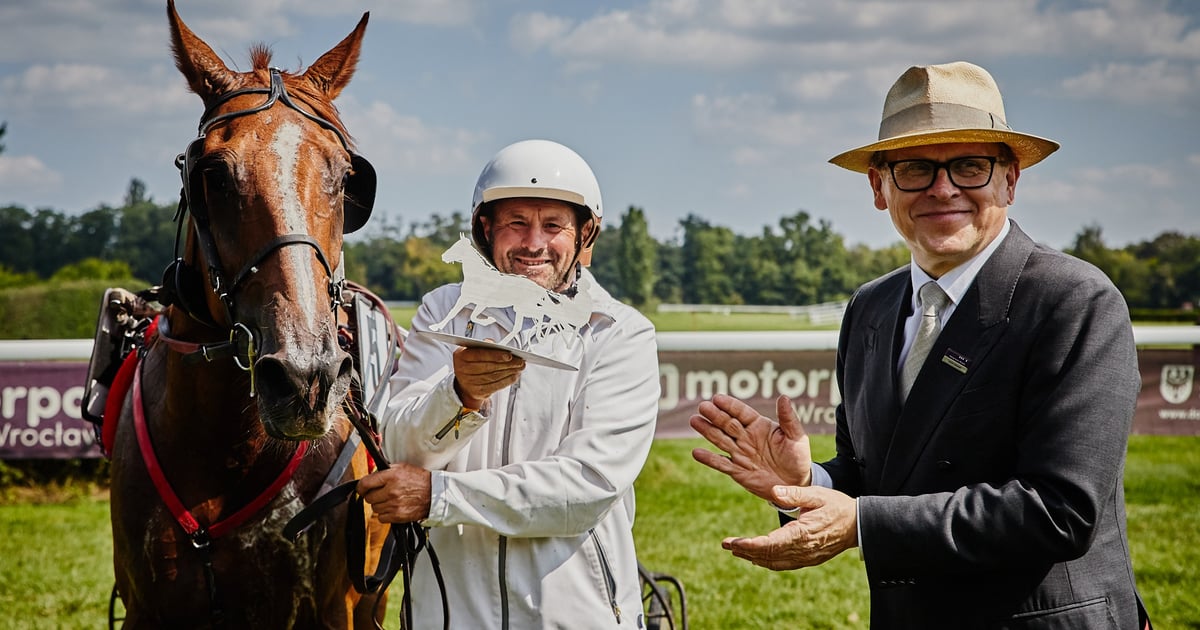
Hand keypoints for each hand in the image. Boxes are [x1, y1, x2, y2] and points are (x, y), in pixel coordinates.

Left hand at [356, 462, 432, 523]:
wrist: (434, 493)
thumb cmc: (420, 480)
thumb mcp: (402, 467)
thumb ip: (385, 471)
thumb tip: (371, 474)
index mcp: (391, 476)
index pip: (365, 483)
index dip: (361, 487)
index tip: (362, 488)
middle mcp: (391, 491)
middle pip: (368, 498)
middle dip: (372, 495)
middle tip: (380, 493)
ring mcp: (394, 504)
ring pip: (374, 508)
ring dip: (379, 505)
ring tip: (390, 500)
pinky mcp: (397, 515)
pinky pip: (381, 518)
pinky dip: (385, 514)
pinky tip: (393, 508)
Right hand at [452, 344, 525, 407]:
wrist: (465, 383)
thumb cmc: (472, 362)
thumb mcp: (473, 350)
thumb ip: (484, 346)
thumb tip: (496, 345)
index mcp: (461, 356)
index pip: (480, 354)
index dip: (495, 355)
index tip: (509, 355)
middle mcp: (462, 370)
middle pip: (489, 367)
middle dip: (507, 364)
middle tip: (520, 361)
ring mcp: (469, 383)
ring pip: (493, 376)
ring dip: (510, 372)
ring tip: (520, 367)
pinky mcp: (477, 392)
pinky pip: (495, 386)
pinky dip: (507, 381)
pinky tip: (514, 376)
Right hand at [691, 394, 811, 501]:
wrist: (796, 484)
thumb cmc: (798, 457)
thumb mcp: (797, 437)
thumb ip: (789, 418)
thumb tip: (783, 397)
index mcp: (759, 426)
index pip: (742, 412)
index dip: (730, 405)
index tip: (717, 398)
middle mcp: (746, 438)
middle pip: (727, 424)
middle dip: (715, 415)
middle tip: (702, 407)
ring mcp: (740, 454)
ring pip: (720, 440)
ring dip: (707, 431)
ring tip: (694, 420)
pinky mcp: (738, 471)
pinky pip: (721, 464)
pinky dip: (709, 459)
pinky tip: (696, 452)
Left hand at [722, 485, 857, 569]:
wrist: (859, 525)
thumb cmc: (837, 506)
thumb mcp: (817, 494)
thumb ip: (795, 494)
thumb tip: (774, 492)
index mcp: (802, 534)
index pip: (770, 544)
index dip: (750, 545)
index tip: (734, 543)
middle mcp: (802, 550)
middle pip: (768, 555)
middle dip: (745, 551)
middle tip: (725, 544)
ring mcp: (806, 558)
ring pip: (774, 562)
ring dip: (753, 557)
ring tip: (735, 550)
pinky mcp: (808, 560)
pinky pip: (784, 564)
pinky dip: (768, 561)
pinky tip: (756, 557)